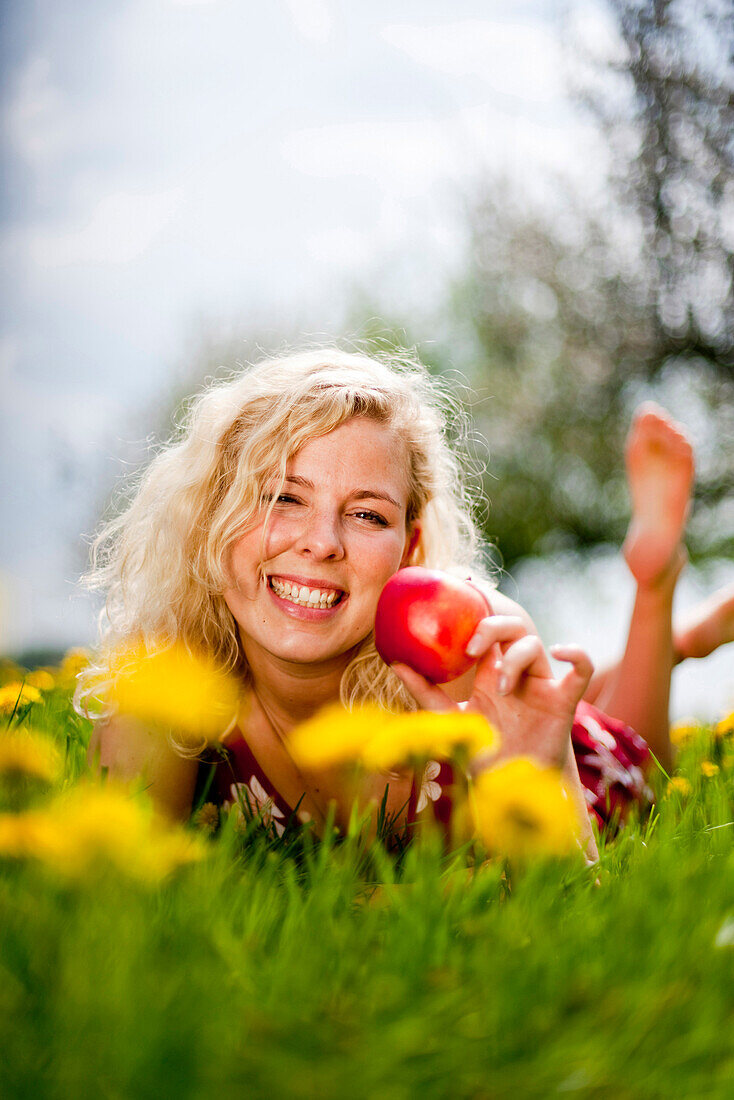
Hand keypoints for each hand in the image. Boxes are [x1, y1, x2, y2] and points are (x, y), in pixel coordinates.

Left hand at [391, 612, 592, 770]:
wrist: (512, 788)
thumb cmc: (483, 752)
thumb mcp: (450, 720)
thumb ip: (425, 693)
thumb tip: (395, 662)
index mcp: (490, 671)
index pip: (485, 630)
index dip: (472, 621)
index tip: (449, 627)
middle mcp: (515, 672)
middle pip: (511, 626)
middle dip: (492, 627)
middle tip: (472, 649)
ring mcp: (541, 684)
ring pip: (534, 645)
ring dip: (515, 660)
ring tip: (501, 690)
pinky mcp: (563, 701)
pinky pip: (581, 670)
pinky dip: (577, 654)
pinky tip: (561, 650)